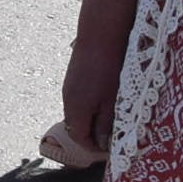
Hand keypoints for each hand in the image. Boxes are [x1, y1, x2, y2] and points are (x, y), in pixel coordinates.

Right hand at [58, 31, 123, 151]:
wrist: (101, 34)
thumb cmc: (109, 69)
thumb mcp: (112, 102)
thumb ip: (105, 125)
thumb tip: (101, 144)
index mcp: (75, 110)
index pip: (79, 139)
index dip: (95, 147)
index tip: (112, 147)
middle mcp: (67, 99)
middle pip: (77, 125)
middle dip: (94, 133)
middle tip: (115, 131)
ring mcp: (69, 85)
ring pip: (79, 110)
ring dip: (93, 116)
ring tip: (113, 113)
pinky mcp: (74, 74)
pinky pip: (80, 97)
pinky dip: (91, 103)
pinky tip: (106, 95)